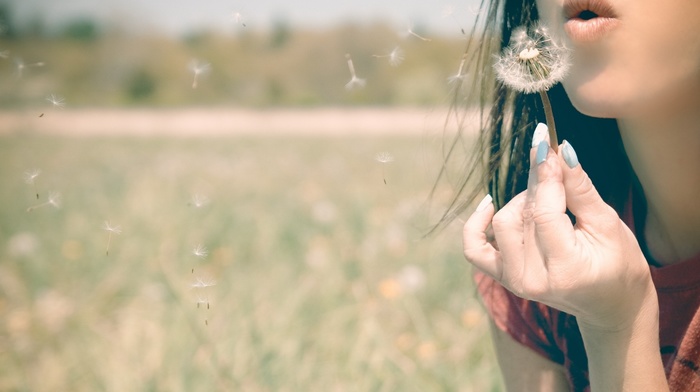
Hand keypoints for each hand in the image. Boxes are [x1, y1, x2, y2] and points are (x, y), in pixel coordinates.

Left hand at [463, 135, 655, 331]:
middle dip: (539, 183)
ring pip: (502, 223)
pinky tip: (489, 204)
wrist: (610, 304)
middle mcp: (531, 279)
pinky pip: (474, 247)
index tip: (544, 142)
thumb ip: (580, 189)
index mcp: (565, 269)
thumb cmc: (618, 263)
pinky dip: (478, 223)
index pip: (543, 212)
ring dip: (521, 202)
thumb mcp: (607, 224)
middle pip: (522, 215)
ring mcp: (513, 281)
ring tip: (548, 201)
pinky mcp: (502, 277)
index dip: (544, 174)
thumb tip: (560, 151)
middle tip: (555, 166)